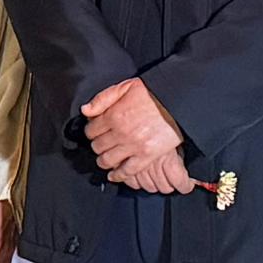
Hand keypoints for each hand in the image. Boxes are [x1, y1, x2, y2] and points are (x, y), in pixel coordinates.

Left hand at [81, 77, 189, 193]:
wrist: (177, 102)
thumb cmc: (153, 93)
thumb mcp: (125, 87)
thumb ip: (103, 98)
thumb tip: (85, 110)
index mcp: (114, 115)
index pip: (91, 130)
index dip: (91, 131)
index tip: (95, 131)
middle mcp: (121, 133)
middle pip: (97, 146)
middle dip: (97, 145)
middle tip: (101, 144)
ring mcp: (133, 146)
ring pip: (107, 160)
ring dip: (103, 160)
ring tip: (105, 159)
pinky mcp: (146, 156)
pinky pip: (127, 171)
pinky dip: (118, 175)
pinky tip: (114, 175)